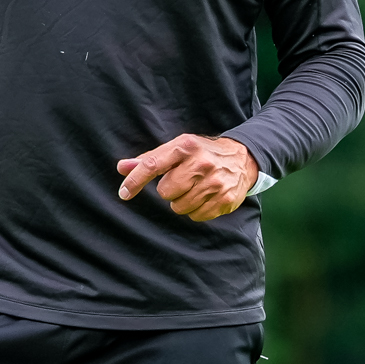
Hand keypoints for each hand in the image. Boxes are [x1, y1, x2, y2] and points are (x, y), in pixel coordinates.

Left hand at [118, 133, 258, 222]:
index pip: (152, 165)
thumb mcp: (177, 149)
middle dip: (169, 190)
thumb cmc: (201, 153)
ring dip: (182, 202)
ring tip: (194, 189)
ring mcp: (215, 183)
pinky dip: (196, 210)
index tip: (123, 193)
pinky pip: (196, 216)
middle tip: (181, 182)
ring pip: (180, 207)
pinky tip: (205, 197)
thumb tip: (122, 167)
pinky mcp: (225, 200)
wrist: (242, 159)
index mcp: (185, 146)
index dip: (135, 181)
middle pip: (165, 192)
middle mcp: (201, 163)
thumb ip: (149, 159)